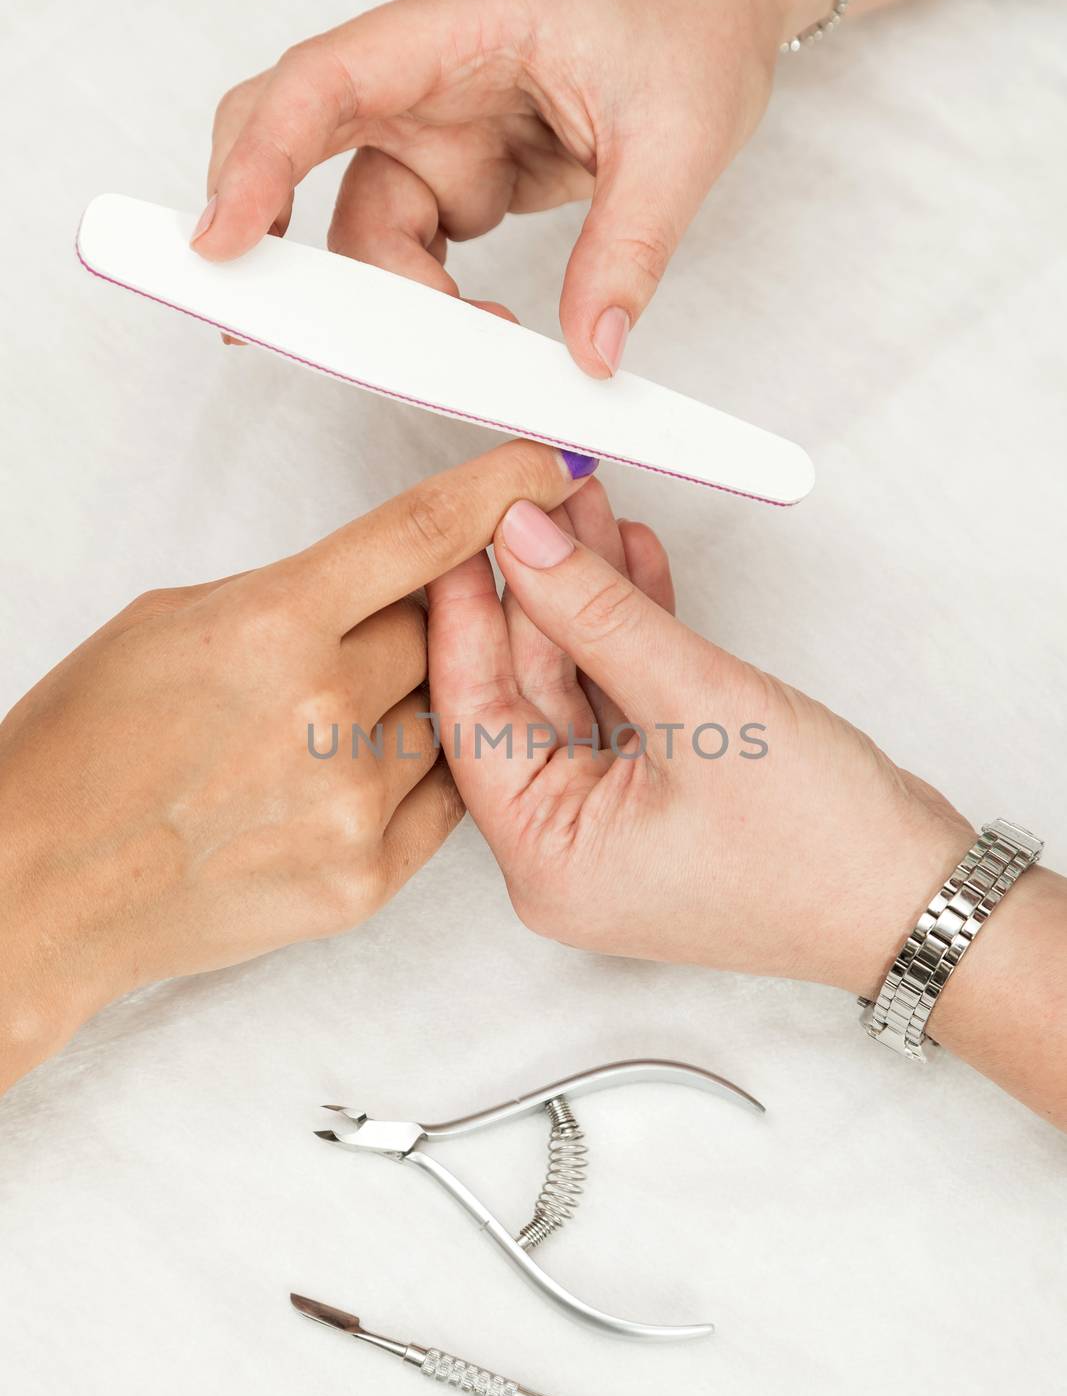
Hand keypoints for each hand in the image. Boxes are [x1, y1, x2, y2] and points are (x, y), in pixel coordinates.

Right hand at [0, 441, 588, 1092]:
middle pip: (442, 631)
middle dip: (412, 628)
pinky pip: (443, 796)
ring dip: (404, 709)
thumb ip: (288, 596)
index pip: (420, 533)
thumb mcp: (172, 623)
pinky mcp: (367, 874)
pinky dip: (415, 774)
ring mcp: (353, 799)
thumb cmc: (86, 751)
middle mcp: (324, 708)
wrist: (45, 886)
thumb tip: (375, 585)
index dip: (497, 490)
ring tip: (320, 730)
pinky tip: (353, 771)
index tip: (544, 469)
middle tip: (351, 648)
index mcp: (271, 623)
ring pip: (448, 714)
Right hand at [193, 0, 823, 372]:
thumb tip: (590, 352)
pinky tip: (476, 328)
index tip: (222, 240)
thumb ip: (629, 250)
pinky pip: (412, 249)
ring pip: (365, 228)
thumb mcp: (679, 141)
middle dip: (268, 230)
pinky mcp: (461, 177)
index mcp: (460, 32)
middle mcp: (428, 81)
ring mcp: (438, 132)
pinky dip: (426, 300)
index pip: (323, 85)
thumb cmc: (689, 19)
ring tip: (476, 342)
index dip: (257, 159)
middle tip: (267, 320)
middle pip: (299, 148)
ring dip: (394, 299)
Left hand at [427, 479, 974, 995]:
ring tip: (587, 508)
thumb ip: (598, 613)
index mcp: (545, 858)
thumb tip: (524, 539)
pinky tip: (630, 561)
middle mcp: (563, 847)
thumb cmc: (818, 847)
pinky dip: (628, 635)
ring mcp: (611, 821)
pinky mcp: (655, 793)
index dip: (464, 613)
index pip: (471, 715)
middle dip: (537, 591)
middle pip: (520, 694)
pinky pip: (619, 699)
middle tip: (537, 501)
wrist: (919, 894)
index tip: (463, 532)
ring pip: (572, 687)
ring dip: (586, 600)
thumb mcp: (696, 704)